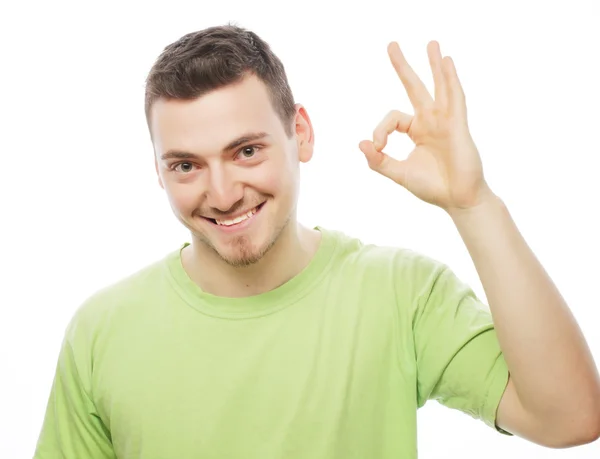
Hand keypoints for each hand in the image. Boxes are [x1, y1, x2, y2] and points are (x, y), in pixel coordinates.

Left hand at [359, 41, 493, 212]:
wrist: (458, 200)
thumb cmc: (432, 186)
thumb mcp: (399, 173)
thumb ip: (379, 160)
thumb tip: (361, 143)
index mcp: (416, 131)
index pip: (392, 119)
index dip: (380, 130)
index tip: (378, 147)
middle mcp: (431, 122)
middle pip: (414, 88)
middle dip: (403, 67)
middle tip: (391, 45)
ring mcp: (445, 121)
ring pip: (438, 87)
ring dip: (434, 65)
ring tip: (431, 43)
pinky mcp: (458, 126)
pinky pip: (454, 98)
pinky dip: (450, 80)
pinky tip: (446, 62)